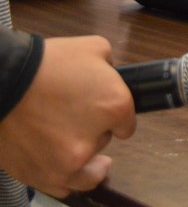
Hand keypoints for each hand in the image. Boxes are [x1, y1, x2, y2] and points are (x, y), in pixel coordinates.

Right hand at [0, 36, 135, 196]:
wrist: (2, 82)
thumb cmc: (48, 62)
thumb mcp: (94, 48)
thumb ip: (110, 67)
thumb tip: (110, 77)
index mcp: (114, 106)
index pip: (128, 123)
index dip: (117, 116)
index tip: (102, 110)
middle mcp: (95, 139)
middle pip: (104, 141)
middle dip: (94, 129)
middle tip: (73, 115)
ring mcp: (67, 162)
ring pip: (89, 174)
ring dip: (86, 161)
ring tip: (77, 150)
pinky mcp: (40, 175)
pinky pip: (63, 186)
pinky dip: (65, 176)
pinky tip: (62, 166)